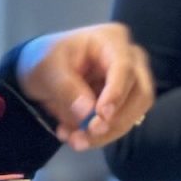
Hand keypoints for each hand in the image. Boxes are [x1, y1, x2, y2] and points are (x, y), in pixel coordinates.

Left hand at [15, 23, 153, 149]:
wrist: (41, 72)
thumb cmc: (44, 60)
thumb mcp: (46, 69)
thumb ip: (65, 88)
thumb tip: (87, 112)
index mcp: (111, 40)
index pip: (124, 67)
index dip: (117, 93)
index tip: (101, 116)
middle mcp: (129, 59)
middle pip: (139, 93)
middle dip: (114, 121)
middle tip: (85, 136)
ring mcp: (130, 82)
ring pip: (134, 113)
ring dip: (106, 133)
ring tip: (74, 140)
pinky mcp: (124, 103)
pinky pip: (121, 123)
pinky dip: (99, 136)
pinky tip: (75, 137)